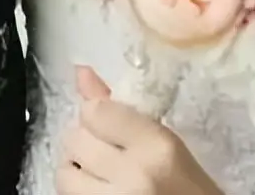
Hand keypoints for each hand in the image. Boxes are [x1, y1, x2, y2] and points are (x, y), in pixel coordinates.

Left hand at [55, 68, 222, 194]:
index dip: (96, 114)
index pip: (95, 111)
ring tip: (98, 172)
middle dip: (86, 140)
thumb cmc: (190, 187)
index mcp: (156, 145)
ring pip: (65, 173)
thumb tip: (80, 72)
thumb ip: (121, 109)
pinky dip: (78, 190)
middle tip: (106, 150)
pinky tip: (98, 189)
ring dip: (77, 169)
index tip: (108, 124)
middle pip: (76, 138)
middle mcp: (134, 173)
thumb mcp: (167, 143)